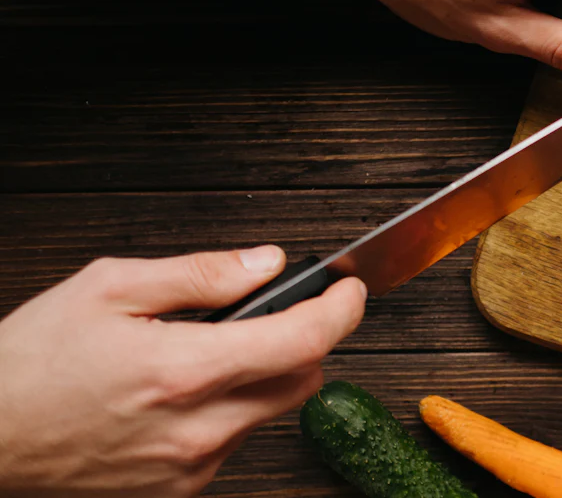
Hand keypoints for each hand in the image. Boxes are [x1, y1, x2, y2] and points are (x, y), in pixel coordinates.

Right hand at [0, 246, 366, 497]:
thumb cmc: (30, 362)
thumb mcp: (109, 288)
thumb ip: (200, 275)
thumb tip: (266, 264)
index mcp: (183, 369)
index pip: (303, 341)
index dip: (341, 310)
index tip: (351, 290)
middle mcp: (196, 428)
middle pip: (302, 380)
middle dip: (303, 340)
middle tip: (273, 315)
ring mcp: (189, 466)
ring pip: (269, 412)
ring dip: (262, 376)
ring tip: (204, 354)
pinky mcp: (177, 491)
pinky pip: (233, 443)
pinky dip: (229, 411)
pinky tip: (181, 395)